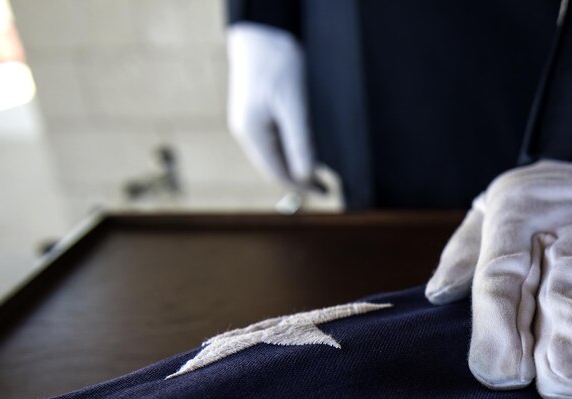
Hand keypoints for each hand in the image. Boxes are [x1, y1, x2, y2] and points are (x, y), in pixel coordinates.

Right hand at [227, 23, 319, 190]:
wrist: (261, 31)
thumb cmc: (277, 63)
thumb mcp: (294, 105)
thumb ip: (300, 142)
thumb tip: (306, 175)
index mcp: (252, 133)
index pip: (277, 173)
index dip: (302, 186)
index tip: (325, 193)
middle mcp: (246, 131)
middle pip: (274, 167)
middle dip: (299, 179)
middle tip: (326, 187)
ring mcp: (248, 121)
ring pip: (274, 154)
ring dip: (295, 165)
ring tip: (320, 173)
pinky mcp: (254, 112)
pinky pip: (273, 140)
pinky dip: (290, 150)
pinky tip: (306, 150)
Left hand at [426, 160, 571, 398]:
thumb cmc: (540, 217)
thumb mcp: (492, 216)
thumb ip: (466, 257)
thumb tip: (440, 293)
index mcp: (521, 221)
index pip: (503, 276)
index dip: (501, 328)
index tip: (503, 377)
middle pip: (570, 291)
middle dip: (569, 344)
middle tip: (565, 390)